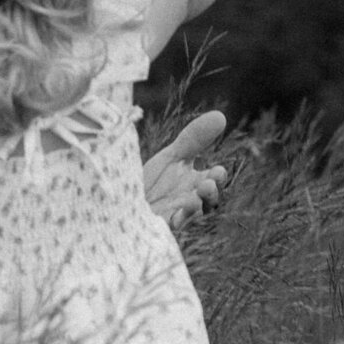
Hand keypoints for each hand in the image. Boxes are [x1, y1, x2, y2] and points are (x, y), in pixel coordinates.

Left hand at [142, 110, 227, 231]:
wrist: (122, 205)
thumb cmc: (151, 183)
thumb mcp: (172, 158)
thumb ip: (194, 139)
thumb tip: (221, 115)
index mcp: (195, 184)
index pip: (213, 180)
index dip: (217, 177)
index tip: (216, 170)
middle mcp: (188, 202)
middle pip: (207, 201)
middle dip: (210, 194)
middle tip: (208, 183)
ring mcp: (173, 216)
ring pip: (189, 216)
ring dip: (193, 207)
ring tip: (193, 199)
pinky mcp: (156, 227)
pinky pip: (167, 227)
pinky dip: (171, 221)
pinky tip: (173, 215)